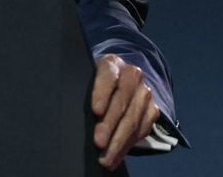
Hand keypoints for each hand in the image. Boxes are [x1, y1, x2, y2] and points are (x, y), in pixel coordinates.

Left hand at [90, 53, 159, 168]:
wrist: (117, 84)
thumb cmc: (94, 87)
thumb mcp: (85, 83)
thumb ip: (81, 93)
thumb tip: (70, 113)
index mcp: (111, 63)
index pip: (108, 76)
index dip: (102, 93)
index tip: (96, 111)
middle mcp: (132, 74)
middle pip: (122, 100)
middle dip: (110, 124)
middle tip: (99, 143)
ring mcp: (144, 91)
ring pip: (134, 117)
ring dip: (120, 140)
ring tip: (106, 158)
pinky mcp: (153, 108)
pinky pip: (143, 128)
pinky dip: (129, 144)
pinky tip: (117, 156)